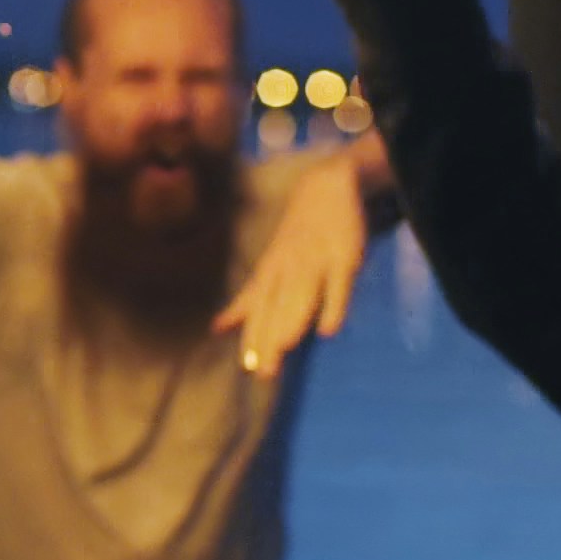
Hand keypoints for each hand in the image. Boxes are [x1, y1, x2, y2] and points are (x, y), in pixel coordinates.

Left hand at [216, 148, 367, 372]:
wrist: (324, 188)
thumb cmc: (295, 237)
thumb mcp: (267, 269)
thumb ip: (247, 301)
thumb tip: (217, 329)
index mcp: (270, 274)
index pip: (258, 310)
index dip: (254, 337)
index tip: (249, 368)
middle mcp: (288, 269)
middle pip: (277, 307)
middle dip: (270, 338)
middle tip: (264, 371)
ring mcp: (315, 262)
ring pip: (302, 295)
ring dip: (293, 320)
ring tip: (285, 349)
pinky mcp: (343, 257)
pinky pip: (338, 284)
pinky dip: (333, 305)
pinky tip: (329, 329)